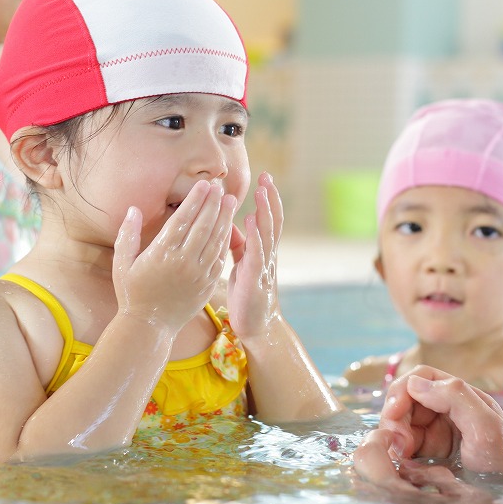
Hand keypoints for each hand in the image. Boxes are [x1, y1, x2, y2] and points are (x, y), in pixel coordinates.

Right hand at [112, 179, 236, 332]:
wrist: (149, 327)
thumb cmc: (132, 293)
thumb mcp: (122, 263)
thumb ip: (127, 235)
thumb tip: (133, 209)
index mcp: (162, 254)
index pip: (183, 220)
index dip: (195, 200)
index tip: (203, 184)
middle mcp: (183, 262)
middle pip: (203, 226)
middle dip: (212, 204)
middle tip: (219, 187)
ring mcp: (198, 274)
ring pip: (215, 241)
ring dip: (224, 219)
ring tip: (230, 201)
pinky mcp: (207, 285)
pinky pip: (220, 258)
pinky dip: (226, 241)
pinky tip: (229, 228)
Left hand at [225, 172, 282, 338]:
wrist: (256, 326)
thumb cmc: (247, 294)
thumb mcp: (243, 264)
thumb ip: (239, 244)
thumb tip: (229, 222)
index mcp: (264, 251)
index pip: (270, 219)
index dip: (269, 199)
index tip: (265, 178)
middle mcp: (268, 255)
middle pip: (273, 221)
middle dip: (270, 199)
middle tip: (267, 177)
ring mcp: (264, 266)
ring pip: (268, 234)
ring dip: (265, 212)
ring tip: (261, 192)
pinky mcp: (255, 279)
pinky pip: (256, 254)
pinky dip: (255, 236)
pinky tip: (250, 222)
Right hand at [376, 366, 502, 475]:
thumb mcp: (487, 429)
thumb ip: (456, 397)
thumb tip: (414, 383)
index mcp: (464, 398)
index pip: (423, 377)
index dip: (403, 390)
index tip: (393, 413)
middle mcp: (448, 413)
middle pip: (406, 400)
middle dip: (396, 418)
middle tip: (401, 446)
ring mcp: (436, 435)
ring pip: (400, 423)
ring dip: (395, 438)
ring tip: (405, 459)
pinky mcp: (427, 457)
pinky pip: (402, 447)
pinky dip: (396, 453)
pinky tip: (406, 467)